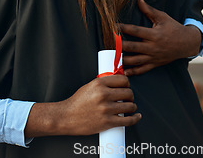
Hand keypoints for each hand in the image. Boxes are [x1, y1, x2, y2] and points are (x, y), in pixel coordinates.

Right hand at [25, 75, 140, 136]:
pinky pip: (128, 120)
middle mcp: (103, 95)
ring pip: (130, 106)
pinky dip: (135, 118)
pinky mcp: (108, 122)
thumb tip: (117, 82)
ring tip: (129, 107)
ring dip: (132, 107)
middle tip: (127, 98)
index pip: (122, 80)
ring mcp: (106, 109)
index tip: (126, 86)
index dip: (127, 83)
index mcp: (98, 84)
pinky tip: (136, 116)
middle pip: (128, 92)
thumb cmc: (77, 103)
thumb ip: (102, 84)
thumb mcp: (88, 87)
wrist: (67, 117)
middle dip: (130, 95)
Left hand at [119, 0, 201, 75]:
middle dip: (120, 46)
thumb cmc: (173, 28)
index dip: (123, 28)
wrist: (188, 43)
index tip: (112, 27)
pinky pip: (143, 69)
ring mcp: (154, 56)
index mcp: (154, 34)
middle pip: (133, 47)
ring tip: (111, 58)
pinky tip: (123, 71)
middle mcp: (153, 47)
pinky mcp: (155, 63)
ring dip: (123, 60)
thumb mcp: (162, 17)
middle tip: (108, 44)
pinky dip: (133, 72)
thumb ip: (149, 10)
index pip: (135, 31)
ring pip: (136, 60)